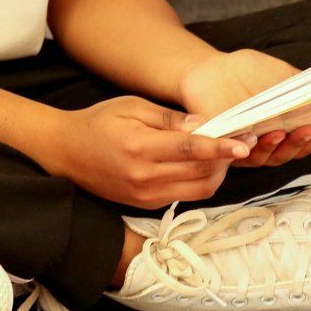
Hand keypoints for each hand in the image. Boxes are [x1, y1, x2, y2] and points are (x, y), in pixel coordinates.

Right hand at [52, 95, 250, 209]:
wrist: (65, 152)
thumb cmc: (99, 122)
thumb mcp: (132, 106)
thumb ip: (169, 118)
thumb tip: (204, 124)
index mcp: (141, 147)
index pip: (192, 149)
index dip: (222, 146)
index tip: (244, 142)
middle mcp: (145, 177)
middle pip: (201, 173)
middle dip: (226, 159)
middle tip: (239, 141)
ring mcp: (144, 195)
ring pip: (198, 190)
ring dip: (216, 173)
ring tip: (223, 153)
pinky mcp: (144, 204)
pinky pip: (183, 195)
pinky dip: (199, 181)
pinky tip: (201, 164)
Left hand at [179, 49, 310, 168]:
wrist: (212, 69)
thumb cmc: (248, 72)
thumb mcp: (281, 75)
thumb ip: (303, 86)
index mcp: (288, 126)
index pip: (310, 138)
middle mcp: (271, 142)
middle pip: (293, 152)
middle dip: (304, 141)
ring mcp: (249, 148)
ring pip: (269, 157)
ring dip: (278, 146)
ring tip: (282, 131)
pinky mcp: (226, 150)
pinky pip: (238, 155)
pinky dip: (248, 148)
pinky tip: (255, 137)